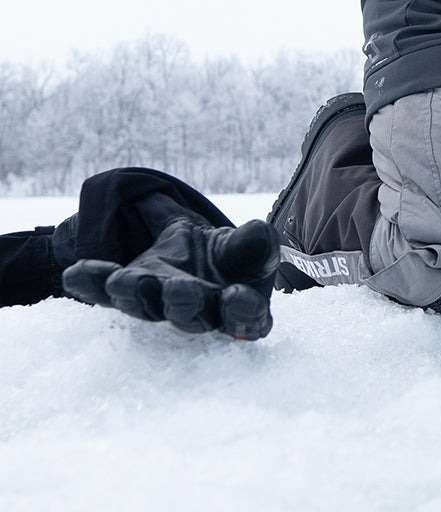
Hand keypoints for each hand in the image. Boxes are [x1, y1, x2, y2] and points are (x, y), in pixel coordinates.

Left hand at [62, 217, 280, 339]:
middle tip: (181, 289)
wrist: (198, 254)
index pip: (244, 316)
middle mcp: (196, 313)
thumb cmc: (233, 258)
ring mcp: (157, 304)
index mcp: (236, 305)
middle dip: (184, 301)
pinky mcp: (127, 293)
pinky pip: (104, 294)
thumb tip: (256, 232)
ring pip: (145, 306)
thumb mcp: (249, 244)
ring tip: (123, 280)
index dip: (241, 311)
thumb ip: (255, 241)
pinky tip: (75, 273)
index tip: (236, 296)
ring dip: (135, 294)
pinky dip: (90, 283)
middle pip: (190, 315)